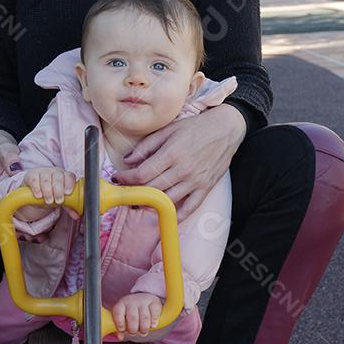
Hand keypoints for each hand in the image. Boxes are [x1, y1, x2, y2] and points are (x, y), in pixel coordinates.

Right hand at [0, 134, 55, 240]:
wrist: (6, 154)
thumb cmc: (3, 152)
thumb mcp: (5, 150)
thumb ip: (8, 157)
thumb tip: (14, 168)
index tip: (5, 226)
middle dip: (6, 232)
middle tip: (24, 235)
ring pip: (0, 225)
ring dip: (15, 233)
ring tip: (34, 237)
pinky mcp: (5, 207)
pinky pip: (10, 221)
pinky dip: (21, 228)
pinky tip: (36, 232)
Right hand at [19, 167, 78, 220]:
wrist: (37, 188)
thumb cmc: (52, 192)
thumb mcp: (61, 199)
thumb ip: (69, 207)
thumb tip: (76, 216)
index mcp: (65, 176)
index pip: (69, 176)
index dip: (69, 183)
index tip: (68, 193)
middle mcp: (55, 172)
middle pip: (58, 177)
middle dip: (58, 190)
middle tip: (58, 201)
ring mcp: (43, 172)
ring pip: (46, 179)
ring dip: (48, 191)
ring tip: (49, 201)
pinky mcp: (32, 175)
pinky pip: (34, 180)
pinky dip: (36, 188)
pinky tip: (38, 195)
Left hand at [111, 293, 163, 339]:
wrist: (144, 298)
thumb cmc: (131, 311)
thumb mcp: (124, 317)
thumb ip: (121, 328)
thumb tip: (120, 337)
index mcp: (121, 304)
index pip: (118, 313)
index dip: (120, 323)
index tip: (123, 330)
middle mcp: (132, 301)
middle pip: (132, 318)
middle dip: (133, 329)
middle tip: (135, 332)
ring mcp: (143, 300)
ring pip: (144, 317)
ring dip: (144, 328)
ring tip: (144, 331)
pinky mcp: (154, 301)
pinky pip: (154, 313)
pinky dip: (154, 322)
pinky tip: (152, 326)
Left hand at [112, 105, 246, 218]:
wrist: (226, 129)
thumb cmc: (196, 127)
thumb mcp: (168, 129)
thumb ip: (147, 145)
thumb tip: (128, 160)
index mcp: (171, 153)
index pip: (142, 174)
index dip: (126, 179)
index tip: (118, 179)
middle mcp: (183, 170)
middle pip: (152, 190)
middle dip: (134, 193)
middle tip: (124, 192)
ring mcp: (195, 181)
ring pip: (167, 201)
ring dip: (150, 206)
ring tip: (139, 203)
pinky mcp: (205, 188)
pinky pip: (190, 208)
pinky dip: (177, 215)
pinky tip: (165, 214)